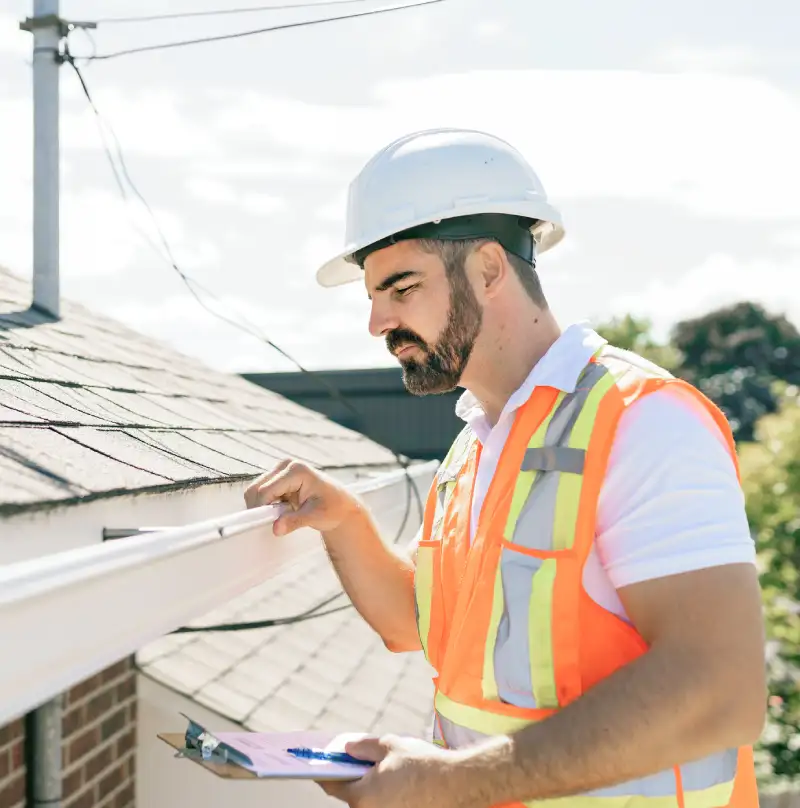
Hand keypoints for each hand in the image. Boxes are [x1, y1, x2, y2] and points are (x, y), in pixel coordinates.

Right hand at [244, 459, 362, 536]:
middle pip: (257, 488)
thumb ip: (295, 521)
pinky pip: (262, 493)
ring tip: (282, 516)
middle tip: (273, 522)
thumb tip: (276, 528)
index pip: (266, 490)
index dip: (261, 509)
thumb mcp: (316, 516)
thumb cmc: (333, 508)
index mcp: (296, 470)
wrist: (341, 505)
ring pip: (256, 490)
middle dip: (260, 507)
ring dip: (264, 506)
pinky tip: (282, 510)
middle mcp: (286, 466)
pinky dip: (267, 505)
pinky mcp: (279, 479)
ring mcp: (281, 471)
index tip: (264, 524)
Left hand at [318, 735, 469, 807]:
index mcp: (362, 796)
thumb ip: (364, 747)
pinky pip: (385, 806)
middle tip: (361, 763)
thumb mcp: (390, 746)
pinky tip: (399, 783)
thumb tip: (347, 748)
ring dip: (372, 789)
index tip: (319, 767)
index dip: (325, 774)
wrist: (456, 784)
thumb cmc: (422, 764)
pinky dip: (386, 796)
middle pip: (352, 797)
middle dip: (354, 780)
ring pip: (370, 803)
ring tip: (388, 772)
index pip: (333, 787)